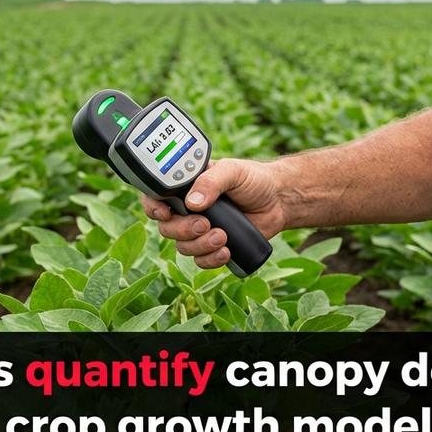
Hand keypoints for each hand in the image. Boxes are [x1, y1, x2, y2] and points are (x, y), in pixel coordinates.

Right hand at [139, 158, 287, 269]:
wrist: (278, 201)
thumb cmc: (254, 180)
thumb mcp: (233, 171)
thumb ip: (212, 181)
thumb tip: (192, 202)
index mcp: (186, 187)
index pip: (156, 197)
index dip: (153, 207)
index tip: (164, 213)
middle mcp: (188, 210)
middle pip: (167, 228)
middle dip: (183, 230)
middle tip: (205, 224)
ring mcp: (200, 230)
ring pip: (182, 247)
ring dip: (200, 245)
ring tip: (223, 236)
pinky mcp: (213, 247)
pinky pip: (200, 261)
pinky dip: (210, 259)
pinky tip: (226, 252)